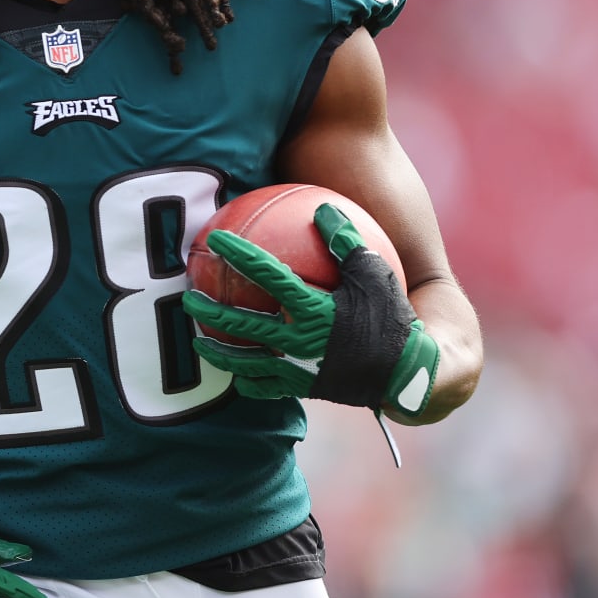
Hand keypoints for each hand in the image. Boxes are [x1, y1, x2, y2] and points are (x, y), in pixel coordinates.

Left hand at [183, 202, 439, 415]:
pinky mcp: (304, 389)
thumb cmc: (393, 320)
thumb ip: (346, 242)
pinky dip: (248, 381)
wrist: (409, 376)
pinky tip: (237, 376)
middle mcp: (299, 340)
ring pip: (245, 361)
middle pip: (242, 323)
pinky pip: (267, 388)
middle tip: (188, 296)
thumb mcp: (376, 274)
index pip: (267, 275)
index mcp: (314, 309)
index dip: (239, 254)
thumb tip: (322, 208)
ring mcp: (299, 369)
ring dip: (218, 350)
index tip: (215, 240)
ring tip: (197, 340)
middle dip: (211, 308)